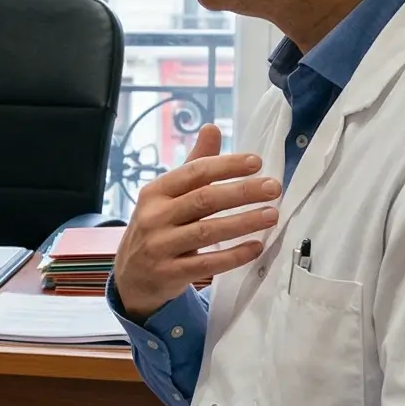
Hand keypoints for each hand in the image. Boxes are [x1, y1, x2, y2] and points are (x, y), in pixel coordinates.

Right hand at [113, 123, 280, 318]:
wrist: (131, 277)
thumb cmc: (157, 229)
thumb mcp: (167, 196)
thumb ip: (194, 165)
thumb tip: (212, 128)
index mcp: (155, 192)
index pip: (194, 172)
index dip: (226, 166)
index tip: (256, 162)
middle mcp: (154, 217)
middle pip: (203, 200)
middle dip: (241, 192)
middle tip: (273, 188)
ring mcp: (160, 247)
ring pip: (206, 232)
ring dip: (243, 222)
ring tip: (272, 215)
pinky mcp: (169, 273)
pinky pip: (207, 264)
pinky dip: (233, 256)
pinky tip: (256, 247)